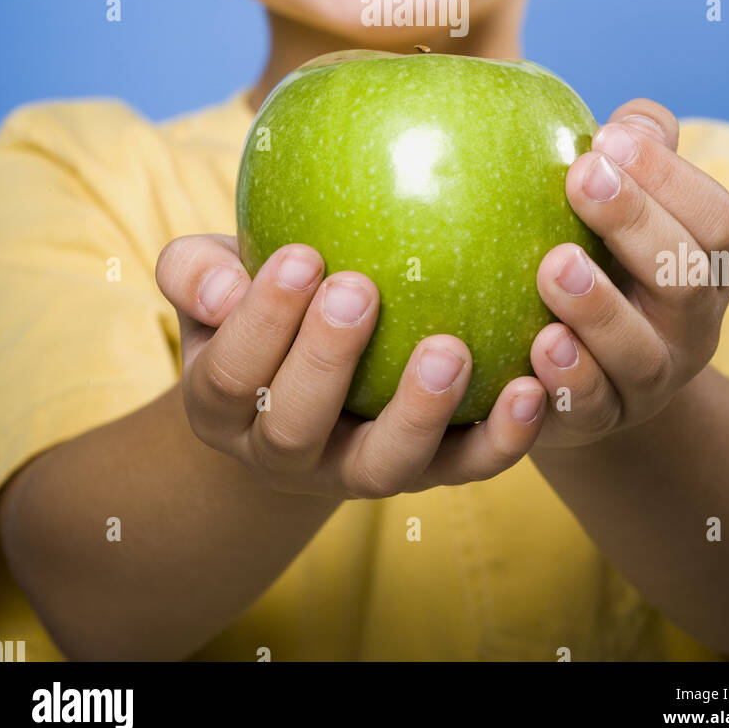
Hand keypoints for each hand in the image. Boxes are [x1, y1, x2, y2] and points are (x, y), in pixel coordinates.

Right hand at [155, 236, 547, 498]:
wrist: (305, 383)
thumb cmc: (259, 304)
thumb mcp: (214, 280)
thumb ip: (196, 271)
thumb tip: (221, 285)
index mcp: (223, 406)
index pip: (231, 373)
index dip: (260, 320)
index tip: (299, 255)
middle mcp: (284, 453)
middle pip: (294, 429)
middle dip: (325, 361)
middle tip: (358, 289)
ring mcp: (358, 470)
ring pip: (384, 466)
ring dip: (418, 412)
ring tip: (450, 349)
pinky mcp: (429, 472)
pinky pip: (466, 466)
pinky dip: (502, 437)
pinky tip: (532, 386)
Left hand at [528, 98, 728, 448]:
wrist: (584, 369)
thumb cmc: (600, 255)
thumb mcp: (622, 202)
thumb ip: (633, 153)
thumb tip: (629, 122)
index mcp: (704, 263)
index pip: (714, 220)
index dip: (668, 178)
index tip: (607, 139)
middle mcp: (690, 325)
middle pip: (687, 279)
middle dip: (637, 224)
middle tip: (581, 178)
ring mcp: (649, 380)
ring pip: (640, 353)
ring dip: (599, 309)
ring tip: (553, 267)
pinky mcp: (600, 421)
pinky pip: (592, 410)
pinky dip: (569, 381)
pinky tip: (537, 346)